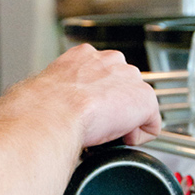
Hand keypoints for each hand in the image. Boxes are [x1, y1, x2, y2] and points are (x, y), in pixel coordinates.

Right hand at [38, 44, 161, 148]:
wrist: (53, 113)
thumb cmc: (42, 107)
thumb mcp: (47, 92)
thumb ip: (60, 93)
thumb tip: (53, 110)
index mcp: (83, 56)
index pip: (102, 74)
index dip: (96, 98)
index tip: (87, 112)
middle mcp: (110, 60)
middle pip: (124, 86)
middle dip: (115, 107)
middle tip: (96, 124)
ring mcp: (130, 78)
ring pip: (138, 104)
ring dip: (127, 120)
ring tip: (105, 131)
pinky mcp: (144, 99)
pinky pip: (151, 125)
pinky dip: (139, 136)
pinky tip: (120, 139)